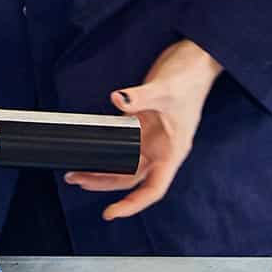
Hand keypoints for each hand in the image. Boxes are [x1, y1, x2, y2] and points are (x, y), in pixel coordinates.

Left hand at [65, 39, 222, 219]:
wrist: (196, 58)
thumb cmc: (190, 77)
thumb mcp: (164, 88)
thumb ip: (140, 97)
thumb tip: (118, 100)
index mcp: (173, 151)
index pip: (153, 188)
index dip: (132, 205)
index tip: (111, 213)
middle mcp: (163, 149)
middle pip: (132, 177)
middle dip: (104, 183)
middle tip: (76, 179)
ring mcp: (154, 137)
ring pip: (125, 162)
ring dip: (103, 167)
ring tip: (78, 170)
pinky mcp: (145, 122)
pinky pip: (123, 142)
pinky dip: (107, 147)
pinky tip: (92, 146)